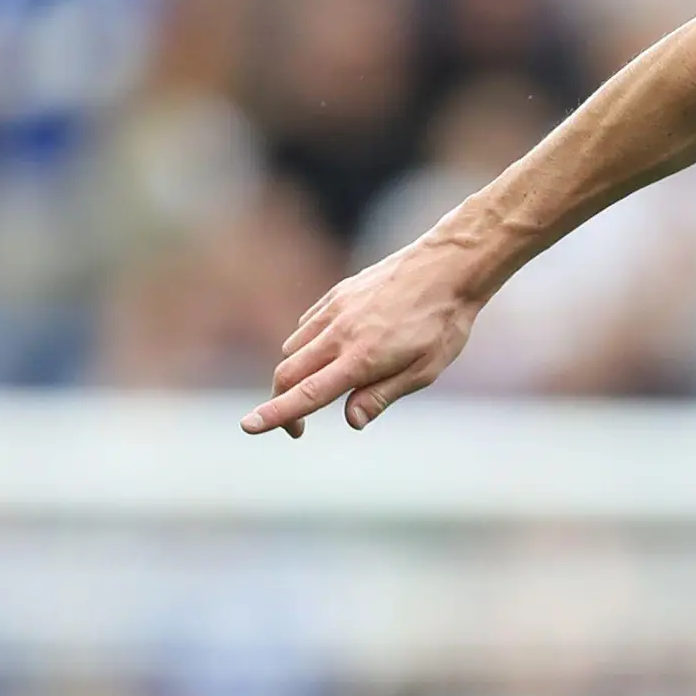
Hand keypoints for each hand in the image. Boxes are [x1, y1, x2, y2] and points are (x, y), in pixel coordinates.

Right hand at [246, 236, 486, 436]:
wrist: (447, 267)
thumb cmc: (443, 324)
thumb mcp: (425, 371)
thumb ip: (382, 395)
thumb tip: (351, 420)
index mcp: (361, 359)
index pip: (307, 393)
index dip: (275, 414)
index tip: (248, 426)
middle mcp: (339, 334)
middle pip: (287, 374)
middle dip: (280, 403)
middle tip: (298, 428)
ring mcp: (333, 311)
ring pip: (292, 350)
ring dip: (294, 375)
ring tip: (321, 388)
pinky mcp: (336, 295)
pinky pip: (305, 326)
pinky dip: (305, 347)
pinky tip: (328, 353)